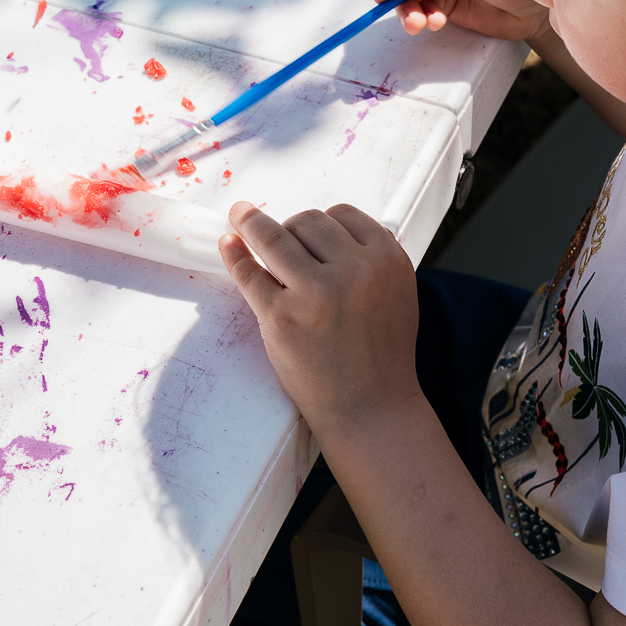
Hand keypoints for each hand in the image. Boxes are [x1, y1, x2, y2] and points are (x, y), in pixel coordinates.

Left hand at [219, 200, 422, 434]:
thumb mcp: (396, 294)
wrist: (372, 410)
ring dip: (253, 225)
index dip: (322, 224)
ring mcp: (316, 293)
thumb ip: (370, 262)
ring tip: (240, 219)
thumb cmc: (380, 357)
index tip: (305, 231)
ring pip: (274, 237)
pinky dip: (234, 255)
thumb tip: (324, 232)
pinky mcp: (281, 317)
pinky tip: (228, 244)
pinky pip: (248, 273)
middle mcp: (355, 270)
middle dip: (291, 229)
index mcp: (388, 260)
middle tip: (280, 244)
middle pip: (307, 221)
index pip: (343, 215)